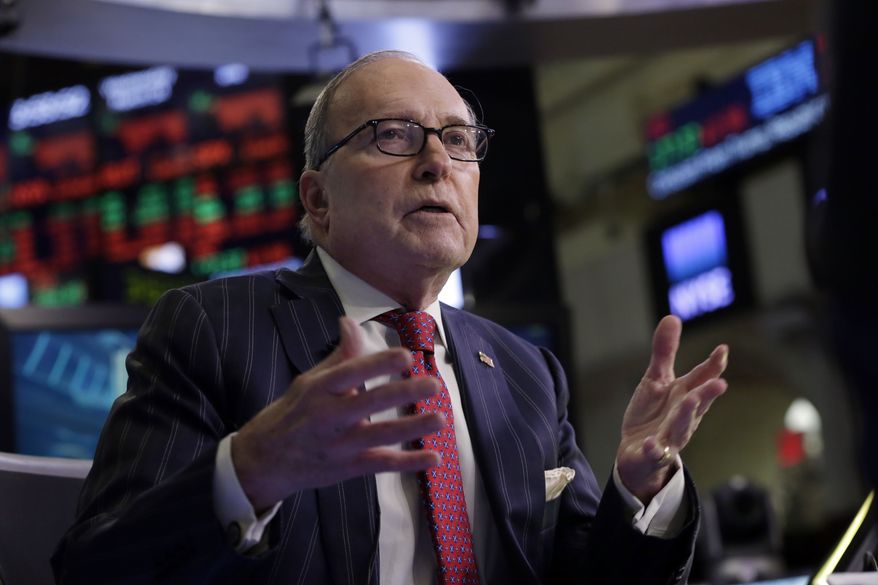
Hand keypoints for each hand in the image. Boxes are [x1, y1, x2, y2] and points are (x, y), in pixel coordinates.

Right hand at [231, 316, 443, 511]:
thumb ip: (339, 355)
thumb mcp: (310, 381)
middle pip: (369, 403)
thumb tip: (350, 321)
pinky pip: (381, 465)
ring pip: (379, 436)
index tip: (405, 355)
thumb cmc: (294, 412)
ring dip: (412, 428)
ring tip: (440, 418)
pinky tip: (434, 458)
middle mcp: (328, 416)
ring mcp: (338, 445)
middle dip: (403, 393)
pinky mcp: (346, 469)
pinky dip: (408, 463)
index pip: (352, 372)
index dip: (378, 363)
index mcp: (319, 388)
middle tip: (433, 384)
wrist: (262, 460)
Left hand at [616, 315, 727, 502]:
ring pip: (680, 427)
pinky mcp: (652, 453)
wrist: (637, 453)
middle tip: (719, 382)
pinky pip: (655, 452)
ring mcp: (670, 436)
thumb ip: (665, 352)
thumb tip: (672, 317)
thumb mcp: (656, 380)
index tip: (723, 350)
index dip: (713, 366)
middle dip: (707, 393)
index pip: (702, 379)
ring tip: (689, 401)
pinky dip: (654, 448)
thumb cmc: (653, 414)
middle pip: (697, 404)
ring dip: (686, 415)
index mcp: (685, 396)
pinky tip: (651, 443)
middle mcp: (683, 416)